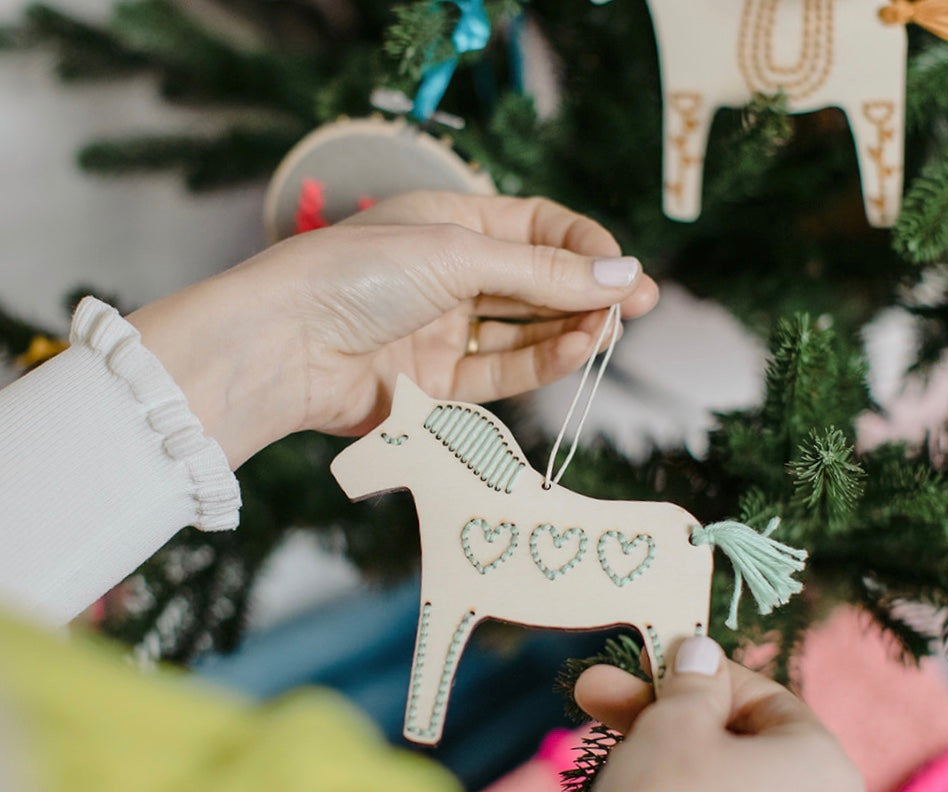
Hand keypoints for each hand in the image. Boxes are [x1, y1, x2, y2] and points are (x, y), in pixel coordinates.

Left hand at [127, 191, 658, 467]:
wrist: (284, 347)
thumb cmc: (357, 276)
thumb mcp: (459, 256)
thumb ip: (543, 273)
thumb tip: (623, 276)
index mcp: (451, 224)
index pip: (538, 228)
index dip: (585, 247)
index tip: (625, 270)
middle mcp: (451, 276)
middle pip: (537, 282)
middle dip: (587, 291)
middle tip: (636, 305)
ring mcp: (444, 331)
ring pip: (525, 330)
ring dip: (570, 328)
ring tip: (607, 330)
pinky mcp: (437, 385)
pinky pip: (502, 370)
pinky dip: (541, 361)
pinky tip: (576, 349)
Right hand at [574, 635, 863, 791]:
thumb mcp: (674, 722)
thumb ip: (692, 681)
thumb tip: (702, 652)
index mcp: (825, 769)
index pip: (764, 696)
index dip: (699, 673)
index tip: (648, 665)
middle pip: (739, 744)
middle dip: (664, 714)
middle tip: (600, 693)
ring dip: (665, 758)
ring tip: (606, 744)